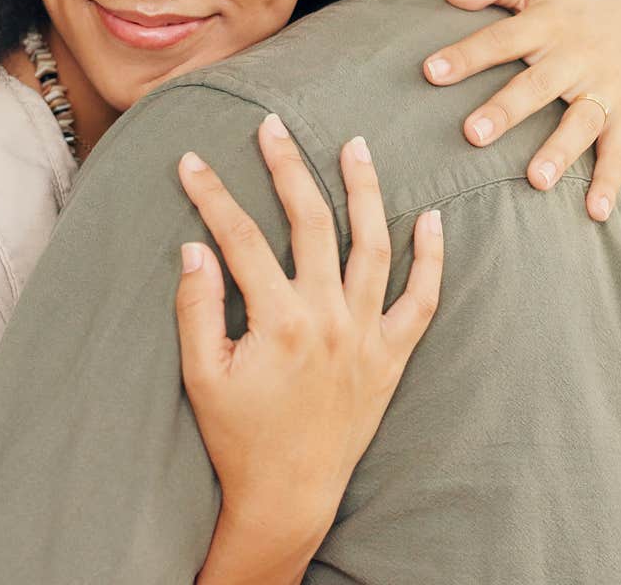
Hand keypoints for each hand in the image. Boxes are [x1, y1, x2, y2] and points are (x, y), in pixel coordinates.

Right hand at [175, 114, 443, 583]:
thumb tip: (195, 246)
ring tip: (354, 145)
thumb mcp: (202, 376)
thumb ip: (198, 308)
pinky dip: (430, 258)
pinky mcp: (391, 355)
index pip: (241, 238)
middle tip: (272, 127)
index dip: (213, 195)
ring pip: (374, 245)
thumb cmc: (239, 437)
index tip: (191, 161)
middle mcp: (330, 319)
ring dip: (364, 190)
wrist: (289, 494)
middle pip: (312, 223)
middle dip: (289, 167)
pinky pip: (421, 300)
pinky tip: (429, 218)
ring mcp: (367, 335)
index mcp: (280, 321)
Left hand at [421, 0, 620, 222]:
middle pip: (538, 85)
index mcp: (547, 26)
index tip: (431, 71)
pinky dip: (610, 182)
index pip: (502, 39)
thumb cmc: (572, 9)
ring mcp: (603, 91)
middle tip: (472, 134)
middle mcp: (575, 59)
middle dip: (507, 110)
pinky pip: (619, 153)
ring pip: (580, 123)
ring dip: (560, 152)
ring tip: (536, 181)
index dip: (468, 55)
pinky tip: (596, 212)